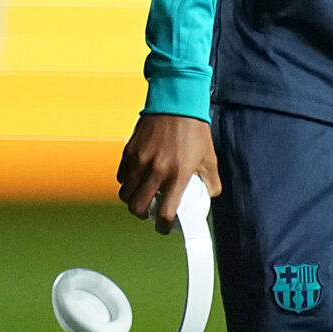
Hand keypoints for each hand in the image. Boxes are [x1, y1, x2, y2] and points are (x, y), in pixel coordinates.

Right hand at [117, 114, 220, 233]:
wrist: (177, 103)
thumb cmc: (195, 131)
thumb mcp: (210, 158)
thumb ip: (211, 182)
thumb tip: (208, 197)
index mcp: (178, 175)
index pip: (166, 213)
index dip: (164, 227)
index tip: (165, 228)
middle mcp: (156, 170)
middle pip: (137, 207)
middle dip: (143, 216)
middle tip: (150, 214)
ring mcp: (139, 161)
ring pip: (126, 194)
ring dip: (132, 201)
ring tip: (142, 198)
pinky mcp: (129, 151)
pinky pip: (122, 176)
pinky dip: (127, 183)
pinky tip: (137, 181)